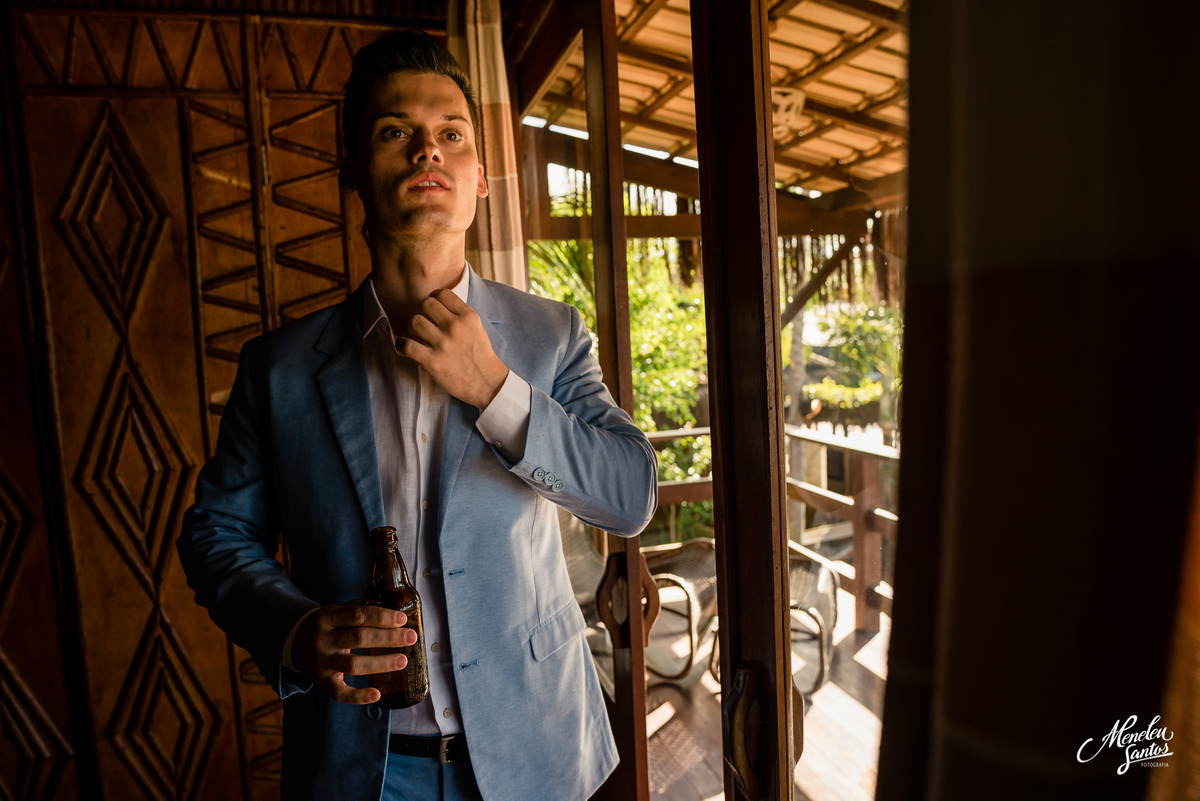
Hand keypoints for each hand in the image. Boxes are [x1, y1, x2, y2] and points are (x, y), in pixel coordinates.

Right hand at [292, 602, 417, 704]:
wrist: (294, 642)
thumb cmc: (326, 625)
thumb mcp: (335, 611)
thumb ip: (359, 609)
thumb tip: (394, 607)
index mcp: (328, 617)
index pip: (358, 615)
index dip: (382, 617)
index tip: (402, 619)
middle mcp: (323, 640)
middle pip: (359, 638)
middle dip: (388, 638)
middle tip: (411, 637)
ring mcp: (322, 663)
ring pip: (353, 665)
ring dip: (381, 663)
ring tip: (403, 660)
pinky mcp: (322, 682)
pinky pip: (340, 693)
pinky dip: (358, 696)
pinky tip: (377, 694)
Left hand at [400, 289, 508, 408]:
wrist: (487, 383)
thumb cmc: (480, 356)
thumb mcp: (477, 328)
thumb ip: (459, 315)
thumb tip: (436, 305)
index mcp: (467, 316)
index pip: (442, 293)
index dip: (433, 299)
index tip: (431, 309)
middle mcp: (455, 327)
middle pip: (425, 304)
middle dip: (421, 313)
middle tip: (424, 324)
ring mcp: (443, 344)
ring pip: (414, 322)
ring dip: (411, 329)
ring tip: (416, 337)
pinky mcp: (433, 361)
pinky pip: (406, 345)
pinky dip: (401, 345)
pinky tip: (405, 348)